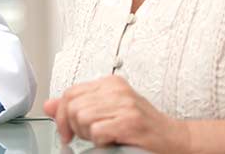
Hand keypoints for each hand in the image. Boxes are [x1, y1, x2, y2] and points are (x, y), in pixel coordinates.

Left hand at [44, 75, 190, 152]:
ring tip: (102, 138)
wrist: (176, 140)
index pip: (70, 92)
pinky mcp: (130, 121)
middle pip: (72, 105)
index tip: (65, 131)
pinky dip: (99, 141)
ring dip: (87, 135)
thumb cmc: (142, 127)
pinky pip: (96, 131)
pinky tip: (111, 141)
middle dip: (73, 126)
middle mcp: (116, 89)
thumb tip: (48, 105)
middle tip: (87, 136)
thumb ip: (77, 106)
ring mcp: (124, 104)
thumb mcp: (107, 111)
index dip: (61, 114)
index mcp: (109, 83)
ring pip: (81, 117)